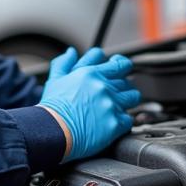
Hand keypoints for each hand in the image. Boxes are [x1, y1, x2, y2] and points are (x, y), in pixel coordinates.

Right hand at [39, 46, 140, 161]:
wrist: (52, 132)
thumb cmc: (52, 109)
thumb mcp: (54, 81)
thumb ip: (64, 63)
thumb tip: (71, 52)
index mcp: (91, 74)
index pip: (119, 63)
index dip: (120, 67)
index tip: (117, 72)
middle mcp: (103, 87)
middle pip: (127, 80)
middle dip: (122, 85)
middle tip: (116, 92)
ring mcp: (111, 104)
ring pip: (133, 97)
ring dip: (127, 100)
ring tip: (117, 106)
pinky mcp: (115, 123)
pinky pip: (129, 119)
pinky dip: (123, 120)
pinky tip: (113, 122)